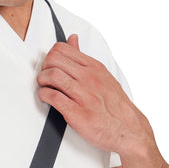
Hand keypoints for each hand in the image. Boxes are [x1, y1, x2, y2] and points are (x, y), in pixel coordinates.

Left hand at [36, 34, 151, 156]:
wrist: (126, 128)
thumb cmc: (114, 105)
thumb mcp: (102, 75)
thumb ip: (83, 59)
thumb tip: (72, 39)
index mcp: (93, 67)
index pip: (62, 49)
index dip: (50, 56)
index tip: (49, 66)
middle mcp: (88, 78)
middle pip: (54, 60)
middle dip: (43, 68)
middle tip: (44, 77)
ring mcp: (83, 95)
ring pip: (52, 76)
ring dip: (42, 81)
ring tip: (44, 87)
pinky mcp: (77, 113)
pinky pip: (54, 97)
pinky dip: (44, 96)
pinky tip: (46, 98)